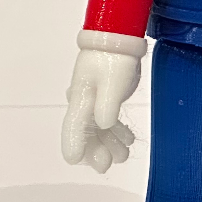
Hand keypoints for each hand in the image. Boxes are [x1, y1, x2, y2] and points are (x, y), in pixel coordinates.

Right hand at [62, 49, 140, 172]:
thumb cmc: (114, 58)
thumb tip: (104, 124)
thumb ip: (107, 105)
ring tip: (124, 154)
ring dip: (109, 143)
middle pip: (86, 133)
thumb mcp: (113, 81)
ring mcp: (94, 100)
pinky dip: (117, 131)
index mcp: (81, 98)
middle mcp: (84, 102)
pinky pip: (108, 120)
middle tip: (108, 163)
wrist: (118, 39)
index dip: (74, 145)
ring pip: (98, 129)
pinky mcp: (105, 96)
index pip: (73, 126)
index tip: (77, 160)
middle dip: (96, 150)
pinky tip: (128, 138)